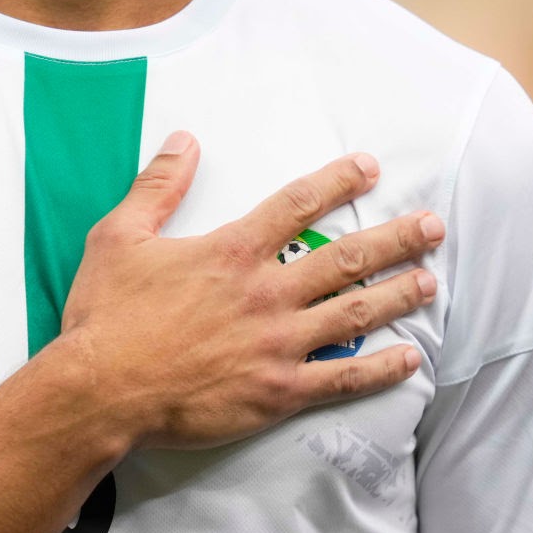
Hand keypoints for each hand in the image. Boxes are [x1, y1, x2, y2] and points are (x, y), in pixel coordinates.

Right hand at [55, 132, 442, 450]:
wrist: (100, 393)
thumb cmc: (105, 316)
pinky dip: (381, 368)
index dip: (337, 182)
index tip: (369, 169)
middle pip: (345, 258)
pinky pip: (342, 378)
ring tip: (431, 281)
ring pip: (354, 313)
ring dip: (398, 294)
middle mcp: (265, 293)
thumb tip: (184, 139)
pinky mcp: (278, 392)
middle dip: (395, 238)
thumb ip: (157, 186)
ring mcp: (277, 344)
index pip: (297, 204)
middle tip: (433, 226)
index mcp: (231, 252)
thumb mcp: (119, 236)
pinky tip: (411, 359)